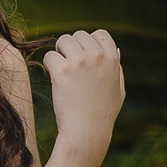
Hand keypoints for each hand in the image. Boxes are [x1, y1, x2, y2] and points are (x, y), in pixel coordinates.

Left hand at [43, 29, 124, 166]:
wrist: (87, 132)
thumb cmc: (102, 115)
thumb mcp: (118, 90)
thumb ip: (117, 70)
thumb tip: (116, 51)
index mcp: (112, 58)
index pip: (99, 34)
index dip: (88, 43)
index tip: (82, 58)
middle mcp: (97, 56)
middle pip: (78, 35)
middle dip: (71, 48)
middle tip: (69, 67)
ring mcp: (79, 62)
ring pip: (62, 40)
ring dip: (59, 54)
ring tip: (61, 72)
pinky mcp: (62, 72)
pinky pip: (49, 56)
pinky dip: (48, 66)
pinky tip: (54, 79)